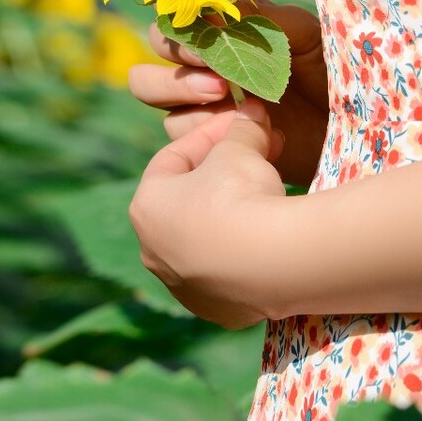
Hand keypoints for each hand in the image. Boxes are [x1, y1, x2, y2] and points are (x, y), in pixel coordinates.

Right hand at [128, 0, 328, 187]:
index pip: (172, 23)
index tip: (206, 44)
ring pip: (156, 99)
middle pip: (149, 63)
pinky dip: (204, 131)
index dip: (177, 32)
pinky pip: (180, 136)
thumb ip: (263, 17)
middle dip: (173, 72)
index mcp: (221, 33)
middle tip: (219, 84)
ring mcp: (204, 106)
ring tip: (231, 107)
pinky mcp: (211, 141)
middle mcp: (203, 67)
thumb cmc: (334, 72)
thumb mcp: (306, 36)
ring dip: (185, 101)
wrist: (356, 126)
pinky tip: (243, 132)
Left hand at [129, 96, 285, 328]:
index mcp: (147, 207)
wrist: (274, 261)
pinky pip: (230, 274)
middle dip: (224, 174)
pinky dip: (246, 253)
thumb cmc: (241, 194)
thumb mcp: (240, 148)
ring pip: (206, 240)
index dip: (209, 136)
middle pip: (188, 201)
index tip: (238, 123)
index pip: (174, 159)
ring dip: (232, 216)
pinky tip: (270, 237)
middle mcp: (154, 251)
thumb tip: (252, 109)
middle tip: (260, 153)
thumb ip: (241, 129)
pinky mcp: (217, 311)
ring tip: (267, 195)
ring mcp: (184, 287)